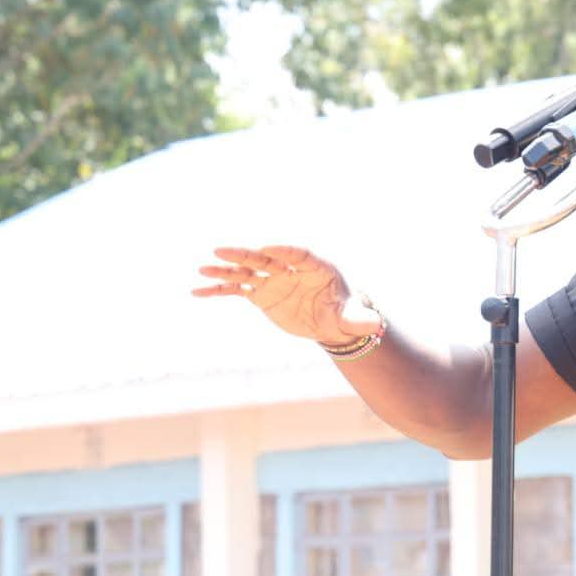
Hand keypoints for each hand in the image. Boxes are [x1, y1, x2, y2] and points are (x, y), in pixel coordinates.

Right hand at [193, 245, 380, 346]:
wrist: (330, 321)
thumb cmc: (344, 313)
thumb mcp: (352, 318)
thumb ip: (361, 320)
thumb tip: (378, 326)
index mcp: (316, 266)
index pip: (298, 254)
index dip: (283, 250)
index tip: (266, 249)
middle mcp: (290, 269)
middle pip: (265, 258)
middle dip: (245, 255)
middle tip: (222, 250)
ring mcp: (273, 280)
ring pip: (246, 272)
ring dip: (225, 270)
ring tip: (203, 269)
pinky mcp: (261, 294)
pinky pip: (237, 290)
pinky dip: (218, 290)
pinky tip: (197, 291)